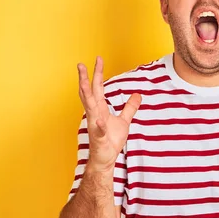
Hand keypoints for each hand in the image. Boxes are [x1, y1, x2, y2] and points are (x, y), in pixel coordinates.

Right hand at [78, 56, 140, 171]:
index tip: (98, 58)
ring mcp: (95, 125)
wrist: (105, 159)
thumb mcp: (124, 121)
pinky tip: (99, 119)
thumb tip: (137, 95)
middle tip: (81, 64)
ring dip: (86, 94)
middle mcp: (94, 114)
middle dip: (85, 78)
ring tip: (84, 81)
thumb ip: (130, 108)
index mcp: (99, 108)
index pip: (97, 87)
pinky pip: (99, 129)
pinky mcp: (99, 137)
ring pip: (89, 106)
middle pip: (89, 92)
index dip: (97, 73)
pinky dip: (99, 124)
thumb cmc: (110, 140)